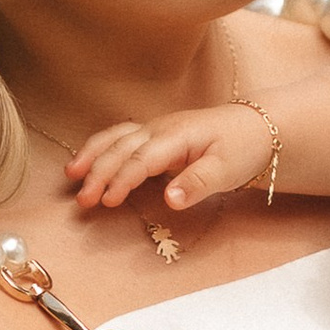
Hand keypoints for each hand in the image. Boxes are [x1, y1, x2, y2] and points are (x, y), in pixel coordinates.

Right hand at [65, 105, 268, 217]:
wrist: (259, 128)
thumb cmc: (243, 149)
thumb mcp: (228, 169)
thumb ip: (198, 183)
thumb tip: (170, 199)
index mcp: (177, 136)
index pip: (142, 159)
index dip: (122, 179)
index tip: (108, 201)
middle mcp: (161, 129)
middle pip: (121, 148)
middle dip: (98, 172)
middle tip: (82, 200)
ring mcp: (156, 129)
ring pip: (116, 139)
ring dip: (92, 155)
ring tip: (70, 176)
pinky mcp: (155, 136)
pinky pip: (121, 138)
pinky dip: (100, 148)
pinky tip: (86, 163)